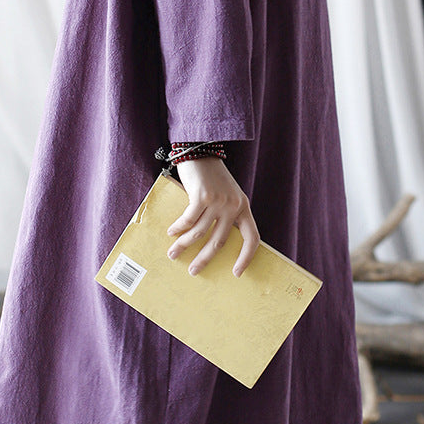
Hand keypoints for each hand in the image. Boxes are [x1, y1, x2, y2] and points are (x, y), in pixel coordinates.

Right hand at [166, 157, 259, 276]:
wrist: (201, 150)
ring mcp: (218, 201)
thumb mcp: (227, 195)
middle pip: (220, 241)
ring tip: (173, 254)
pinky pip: (188, 220)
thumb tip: (212, 242)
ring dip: (184, 245)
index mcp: (243, 207)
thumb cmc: (211, 176)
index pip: (252, 238)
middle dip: (204, 259)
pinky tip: (171, 232)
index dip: (246, 257)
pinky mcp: (202, 196)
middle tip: (194, 271)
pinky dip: (178, 228)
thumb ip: (225, 214)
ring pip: (199, 232)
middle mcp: (233, 206)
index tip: (237, 273)